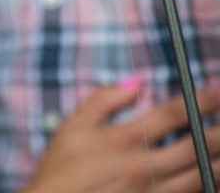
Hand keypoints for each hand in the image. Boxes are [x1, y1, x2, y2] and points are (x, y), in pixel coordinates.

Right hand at [22, 81, 219, 192]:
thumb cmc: (60, 170)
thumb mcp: (73, 126)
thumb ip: (104, 99)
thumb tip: (136, 82)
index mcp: (125, 139)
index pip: (172, 114)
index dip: (200, 100)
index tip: (216, 91)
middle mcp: (145, 167)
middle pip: (195, 146)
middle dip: (217, 132)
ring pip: (199, 177)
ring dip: (217, 161)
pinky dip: (203, 185)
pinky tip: (210, 177)